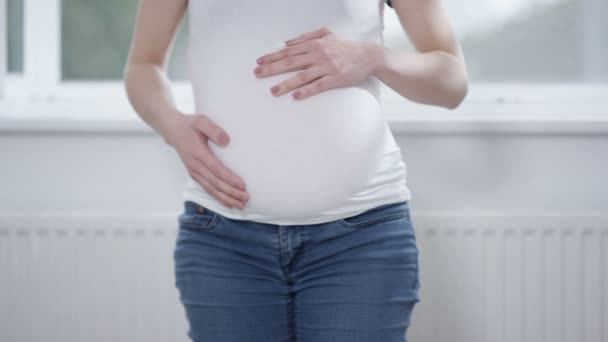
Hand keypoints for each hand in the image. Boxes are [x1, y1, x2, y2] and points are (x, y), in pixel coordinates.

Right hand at [166, 112, 249, 209]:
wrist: (173, 130)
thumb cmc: (190, 125)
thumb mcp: (201, 121)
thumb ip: (214, 129)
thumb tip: (226, 141)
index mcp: (198, 154)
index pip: (216, 170)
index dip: (229, 179)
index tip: (243, 185)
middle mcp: (195, 166)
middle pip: (215, 184)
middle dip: (231, 193)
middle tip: (246, 199)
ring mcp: (194, 172)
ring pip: (212, 190)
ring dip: (226, 199)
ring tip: (241, 205)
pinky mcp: (195, 175)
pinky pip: (208, 189)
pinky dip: (218, 198)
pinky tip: (229, 204)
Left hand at [253, 26, 379, 99]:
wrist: (368, 56)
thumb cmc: (345, 46)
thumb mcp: (326, 34)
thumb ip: (306, 37)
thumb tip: (286, 43)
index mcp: (314, 44)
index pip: (289, 51)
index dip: (273, 56)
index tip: (260, 62)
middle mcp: (318, 54)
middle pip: (291, 63)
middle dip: (272, 69)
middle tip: (257, 75)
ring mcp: (327, 67)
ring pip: (302, 76)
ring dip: (286, 84)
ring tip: (273, 91)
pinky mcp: (336, 78)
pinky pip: (318, 85)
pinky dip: (306, 91)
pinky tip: (295, 96)